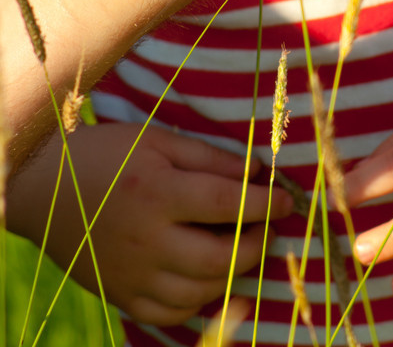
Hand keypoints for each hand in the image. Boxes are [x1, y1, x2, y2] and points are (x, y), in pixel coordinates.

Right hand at [7, 123, 291, 325]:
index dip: (265, 203)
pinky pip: (169, 313)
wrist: (44, 188)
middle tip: (270, 227)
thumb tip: (256, 171)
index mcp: (158, 192)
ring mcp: (132, 274)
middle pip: (219, 257)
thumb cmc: (107, 153)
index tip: (287, 200)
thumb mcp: (158, 140)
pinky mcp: (121, 295)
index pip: (227, 203)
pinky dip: (199, 301)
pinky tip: (211, 280)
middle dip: (256, 243)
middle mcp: (147, 240)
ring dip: (233, 274)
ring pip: (199, 292)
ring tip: (245, 249)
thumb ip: (209, 157)